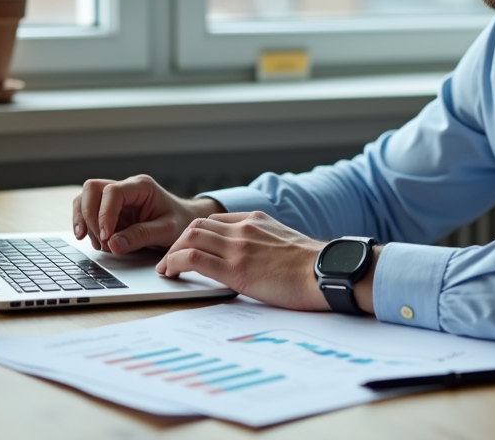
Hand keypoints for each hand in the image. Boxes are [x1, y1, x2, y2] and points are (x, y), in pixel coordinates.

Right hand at [72, 174, 224, 254]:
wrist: (184, 222)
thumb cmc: (179, 222)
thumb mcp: (167, 231)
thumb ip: (141, 236)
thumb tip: (113, 245)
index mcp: (142, 186)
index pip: (112, 192)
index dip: (104, 214)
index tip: (107, 237)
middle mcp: (125, 187)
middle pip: (92, 189)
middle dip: (89, 216)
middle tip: (101, 241)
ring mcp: (115, 198)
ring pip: (84, 198)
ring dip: (84, 221)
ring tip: (98, 244)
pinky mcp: (109, 210)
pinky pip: (87, 211)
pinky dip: (86, 226)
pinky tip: (96, 241)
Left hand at [156, 211, 330, 311]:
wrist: (327, 273)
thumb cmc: (315, 267)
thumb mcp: (287, 244)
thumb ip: (267, 245)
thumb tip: (260, 260)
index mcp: (257, 221)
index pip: (215, 220)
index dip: (196, 233)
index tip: (188, 247)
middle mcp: (244, 229)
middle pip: (196, 225)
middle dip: (178, 241)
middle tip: (171, 258)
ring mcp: (238, 247)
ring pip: (189, 237)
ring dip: (171, 252)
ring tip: (167, 268)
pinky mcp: (235, 269)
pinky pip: (192, 258)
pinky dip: (175, 262)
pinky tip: (172, 273)